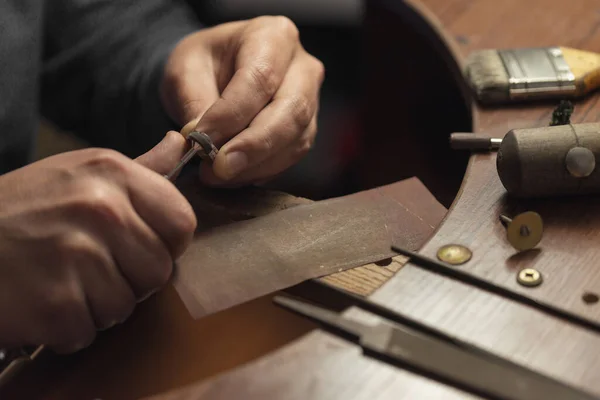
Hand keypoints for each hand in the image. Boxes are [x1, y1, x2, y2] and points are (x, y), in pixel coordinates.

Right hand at [0, 132, 195, 352]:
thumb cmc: (23, 210)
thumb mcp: (80, 174)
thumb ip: (140, 168)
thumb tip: (181, 143)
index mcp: (113, 173)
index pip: (183, 223)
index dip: (164, 243)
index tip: (135, 244)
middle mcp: (100, 209)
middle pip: (159, 271)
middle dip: (129, 279)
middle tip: (86, 265)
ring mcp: (77, 255)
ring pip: (125, 306)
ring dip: (95, 305)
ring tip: (59, 280)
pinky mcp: (54, 303)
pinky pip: (88, 331)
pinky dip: (64, 328)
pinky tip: (39, 300)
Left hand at [160, 16, 324, 185]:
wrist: (216, 76)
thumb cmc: (203, 65)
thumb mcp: (185, 72)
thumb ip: (195, 104)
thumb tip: (203, 142)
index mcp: (273, 36)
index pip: (259, 79)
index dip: (231, 115)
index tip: (202, 141)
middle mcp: (302, 67)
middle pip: (291, 111)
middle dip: (253, 146)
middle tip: (219, 168)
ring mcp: (311, 100)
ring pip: (295, 139)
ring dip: (256, 165)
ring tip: (218, 174)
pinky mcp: (306, 130)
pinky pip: (291, 156)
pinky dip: (262, 171)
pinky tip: (235, 175)